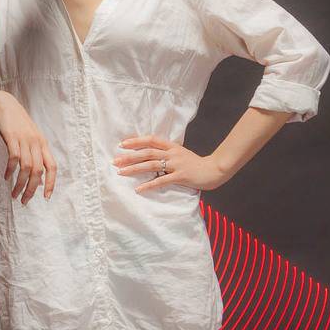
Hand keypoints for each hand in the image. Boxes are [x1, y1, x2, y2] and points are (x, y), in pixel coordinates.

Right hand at [0, 90, 57, 203]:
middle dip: (31, 189)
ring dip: (20, 184)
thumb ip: (36, 158)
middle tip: (24, 201)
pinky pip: (13, 157)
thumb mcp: (31, 140)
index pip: (52, 167)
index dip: (51, 183)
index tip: (46, 198)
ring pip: (26, 167)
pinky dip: (10, 170)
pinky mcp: (12, 137)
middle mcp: (36, 143)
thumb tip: (39, 182)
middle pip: (38, 171)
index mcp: (43, 145)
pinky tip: (6, 177)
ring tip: (14, 194)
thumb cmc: (18, 125)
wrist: (4, 105)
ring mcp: (24, 140)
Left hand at [112, 136, 229, 193]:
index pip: (151, 140)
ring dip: (134, 169)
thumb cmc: (196, 164)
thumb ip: (168, 154)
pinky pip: (161, 181)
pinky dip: (149, 185)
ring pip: (151, 165)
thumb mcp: (181, 154)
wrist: (215, 169)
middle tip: (115, 161)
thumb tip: (151, 156)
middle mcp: (172, 153)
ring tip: (121, 173)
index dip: (136, 141)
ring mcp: (176, 164)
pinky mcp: (181, 176)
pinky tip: (138, 189)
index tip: (122, 144)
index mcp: (172, 147)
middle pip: (147, 152)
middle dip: (129, 156)